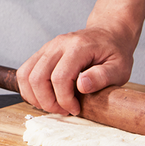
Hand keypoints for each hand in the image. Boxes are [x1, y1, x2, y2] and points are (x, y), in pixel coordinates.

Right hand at [16, 26, 134, 114]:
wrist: (109, 34)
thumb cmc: (115, 53)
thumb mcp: (119, 68)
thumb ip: (102, 77)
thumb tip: (82, 86)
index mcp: (78, 47)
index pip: (60, 78)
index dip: (64, 100)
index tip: (75, 109)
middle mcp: (58, 45)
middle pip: (37, 78)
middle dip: (47, 102)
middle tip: (63, 110)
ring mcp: (47, 48)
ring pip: (26, 75)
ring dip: (35, 97)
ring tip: (53, 105)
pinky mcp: (42, 53)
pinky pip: (25, 73)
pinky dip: (30, 90)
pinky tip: (45, 97)